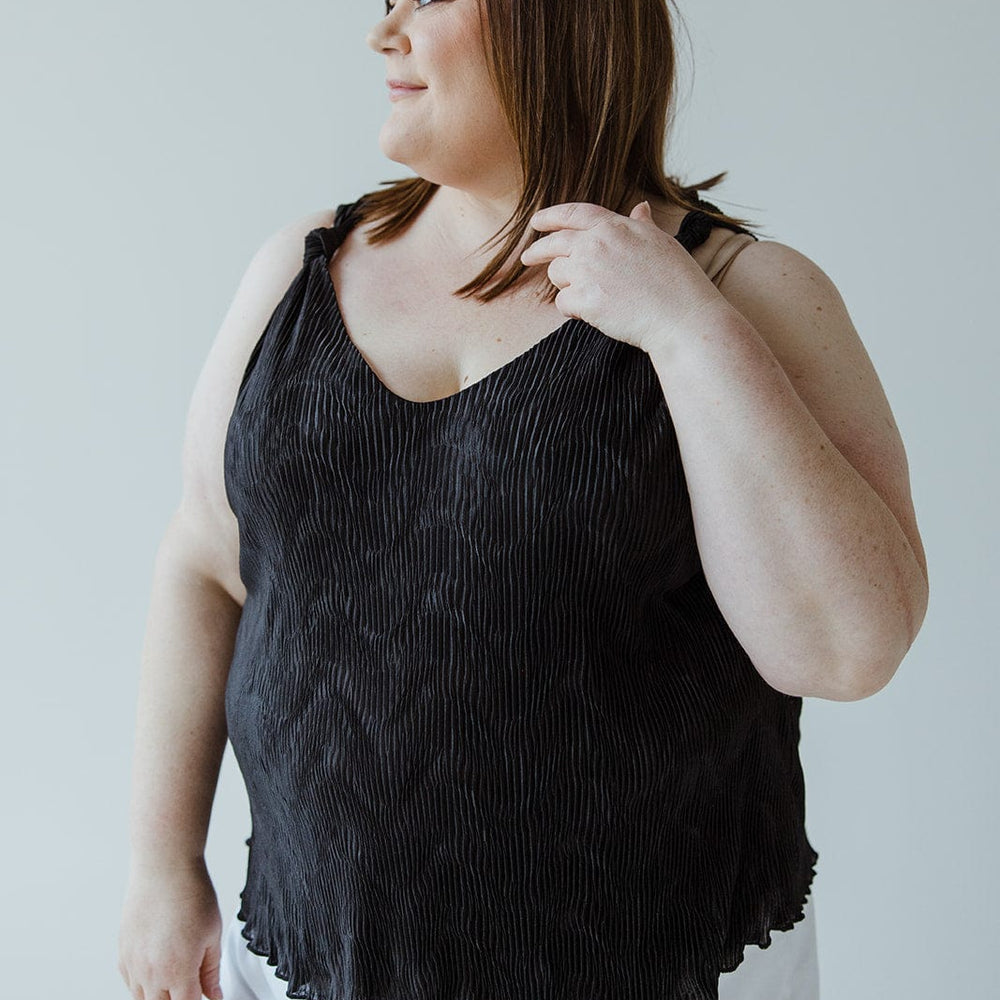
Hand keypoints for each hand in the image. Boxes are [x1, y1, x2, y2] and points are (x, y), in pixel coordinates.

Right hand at [118, 859, 224, 999]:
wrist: (164, 867)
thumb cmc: (191, 894)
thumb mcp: (212, 933)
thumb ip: (211, 970)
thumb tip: (214, 994)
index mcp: (178, 971)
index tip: (204, 994)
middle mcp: (151, 973)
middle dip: (178, 999)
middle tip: (190, 985)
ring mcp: (133, 964)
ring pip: (143, 998)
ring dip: (159, 995)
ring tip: (175, 977)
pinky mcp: (122, 953)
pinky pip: (130, 982)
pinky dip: (143, 983)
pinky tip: (158, 968)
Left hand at [520, 200, 734, 352]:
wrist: (682, 316)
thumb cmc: (678, 282)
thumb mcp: (661, 242)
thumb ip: (641, 225)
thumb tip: (640, 208)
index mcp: (615, 226)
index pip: (574, 214)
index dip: (551, 216)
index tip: (537, 221)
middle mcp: (596, 244)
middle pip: (554, 243)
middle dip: (537, 250)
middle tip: (527, 257)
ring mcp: (588, 271)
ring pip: (557, 274)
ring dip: (566, 284)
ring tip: (592, 295)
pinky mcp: (584, 300)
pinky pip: (563, 303)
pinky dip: (573, 310)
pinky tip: (593, 313)